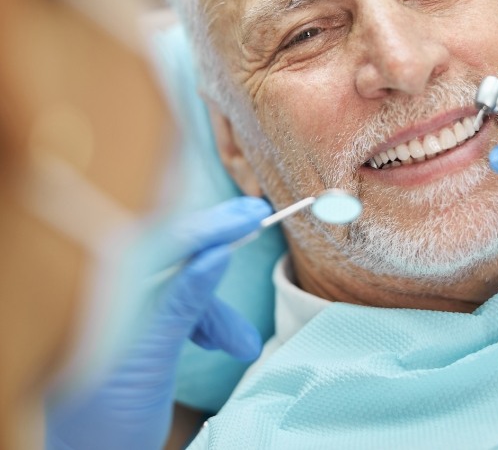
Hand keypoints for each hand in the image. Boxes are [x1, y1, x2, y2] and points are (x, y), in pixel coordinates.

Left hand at [46, 196, 271, 449]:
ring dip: (217, 310)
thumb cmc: (103, 424)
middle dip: (218, 244)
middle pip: (172, 252)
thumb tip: (218, 252)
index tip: (252, 214)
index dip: (210, 224)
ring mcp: (120, 310)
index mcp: (98, 294)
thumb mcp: (148, 359)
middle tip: (259, 221)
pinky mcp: (135, 329)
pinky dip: (205, 323)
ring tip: (243, 345)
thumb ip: (181, 302)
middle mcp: (106, 293)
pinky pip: (178, 308)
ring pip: (182, 285)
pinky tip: (223, 343)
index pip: (160, 241)